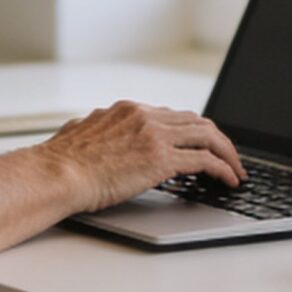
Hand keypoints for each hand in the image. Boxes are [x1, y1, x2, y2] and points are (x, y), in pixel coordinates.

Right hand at [34, 101, 248, 210]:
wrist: (55, 174)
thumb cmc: (59, 163)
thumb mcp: (79, 135)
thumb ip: (93, 131)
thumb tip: (86, 132)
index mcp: (127, 110)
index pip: (172, 115)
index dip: (193, 130)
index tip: (202, 143)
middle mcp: (145, 116)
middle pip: (196, 120)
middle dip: (217, 139)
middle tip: (229, 156)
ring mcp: (155, 135)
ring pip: (208, 135)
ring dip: (228, 153)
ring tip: (237, 170)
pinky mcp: (162, 159)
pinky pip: (206, 160)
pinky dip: (224, 169)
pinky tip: (230, 181)